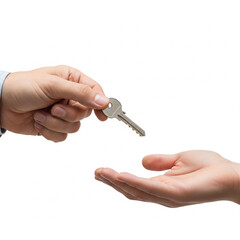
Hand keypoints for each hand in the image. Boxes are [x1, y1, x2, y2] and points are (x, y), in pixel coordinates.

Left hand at [0, 65, 108, 141]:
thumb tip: (104, 101)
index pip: (95, 91)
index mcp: (72, 80)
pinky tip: (38, 122)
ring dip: (56, 123)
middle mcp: (69, 96)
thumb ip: (81, 93)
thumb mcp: (53, 85)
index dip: (102, 103)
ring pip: (74, 126)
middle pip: (85, 112)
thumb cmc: (23, 87)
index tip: (103, 115)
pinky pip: (63, 136)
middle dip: (68, 114)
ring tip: (41, 114)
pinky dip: (50, 131)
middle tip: (54, 108)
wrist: (1, 104)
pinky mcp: (54, 125)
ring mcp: (62, 112)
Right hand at [95, 150, 239, 206]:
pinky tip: (120, 175)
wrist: (231, 175)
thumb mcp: (179, 159)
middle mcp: (161, 194)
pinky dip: (132, 181)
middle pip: (131, 190)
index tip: (103, 170)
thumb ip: (160, 161)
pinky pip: (149, 187)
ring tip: (102, 172)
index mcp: (162, 185)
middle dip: (112, 182)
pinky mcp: (174, 193)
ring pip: (136, 190)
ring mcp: (167, 195)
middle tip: (97, 172)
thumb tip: (142, 161)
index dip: (117, 179)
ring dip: (117, 181)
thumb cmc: (209, 167)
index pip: (134, 184)